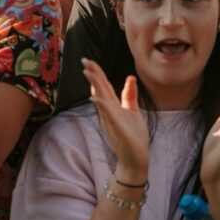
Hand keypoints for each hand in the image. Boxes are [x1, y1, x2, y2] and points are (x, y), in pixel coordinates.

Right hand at [82, 59, 148, 183]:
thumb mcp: (133, 111)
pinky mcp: (118, 129)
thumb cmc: (133, 137)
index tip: (88, 60)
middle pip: (99, 89)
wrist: (135, 160)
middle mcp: (109, 111)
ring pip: (101, 100)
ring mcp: (112, 120)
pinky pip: (109, 116)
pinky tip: (96, 98)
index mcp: (112, 106)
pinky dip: (102, 106)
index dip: (97, 72)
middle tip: (83, 60)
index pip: (103, 86)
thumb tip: (130, 77)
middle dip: (92, 74)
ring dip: (95, 86)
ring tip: (88, 72)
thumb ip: (129, 95)